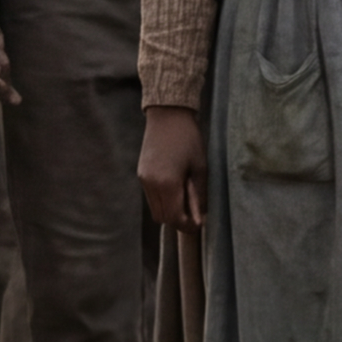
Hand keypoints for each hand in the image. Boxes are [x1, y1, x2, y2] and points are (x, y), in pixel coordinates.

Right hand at [138, 105, 207, 234]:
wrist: (168, 115)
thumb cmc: (189, 139)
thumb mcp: (200, 168)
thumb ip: (199, 196)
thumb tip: (200, 218)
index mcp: (167, 184)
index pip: (174, 218)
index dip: (187, 226)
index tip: (199, 224)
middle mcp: (151, 184)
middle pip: (162, 217)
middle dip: (178, 220)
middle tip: (194, 213)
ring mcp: (143, 179)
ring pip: (155, 208)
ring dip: (169, 210)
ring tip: (185, 197)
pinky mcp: (141, 173)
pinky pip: (151, 196)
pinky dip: (162, 199)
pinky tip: (175, 187)